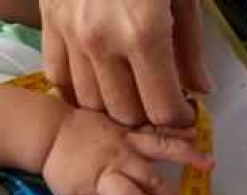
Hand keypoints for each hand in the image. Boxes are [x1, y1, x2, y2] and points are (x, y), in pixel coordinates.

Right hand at [41, 0, 211, 126]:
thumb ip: (190, 45)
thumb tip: (198, 87)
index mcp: (144, 32)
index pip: (161, 108)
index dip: (177, 118)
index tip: (184, 112)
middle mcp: (102, 42)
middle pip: (125, 113)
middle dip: (147, 115)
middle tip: (160, 100)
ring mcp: (70, 35)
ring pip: (90, 103)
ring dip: (113, 106)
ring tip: (131, 92)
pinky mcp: (48, 24)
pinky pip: (57, 77)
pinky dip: (77, 90)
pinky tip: (97, 82)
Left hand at [44, 108, 212, 194]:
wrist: (50, 131)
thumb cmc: (60, 169)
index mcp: (103, 177)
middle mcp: (120, 158)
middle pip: (150, 179)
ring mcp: (126, 140)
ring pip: (161, 147)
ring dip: (187, 156)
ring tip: (209, 164)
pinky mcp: (128, 128)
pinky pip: (155, 130)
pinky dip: (176, 131)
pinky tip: (195, 133)